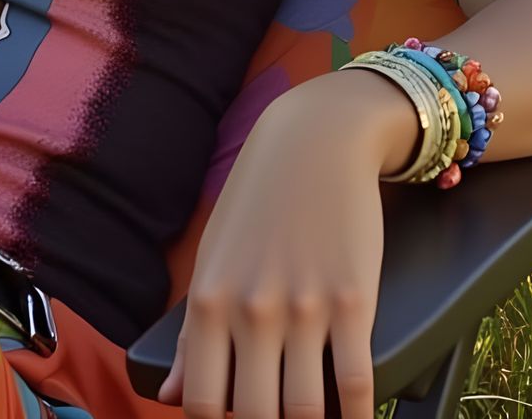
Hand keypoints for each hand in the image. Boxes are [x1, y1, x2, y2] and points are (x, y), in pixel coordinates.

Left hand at [157, 70, 405, 417]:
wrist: (316, 140)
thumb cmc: (257, 201)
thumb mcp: (212, 258)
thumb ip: (190, 335)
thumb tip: (172, 397)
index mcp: (209, 301)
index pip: (202, 402)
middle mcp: (252, 310)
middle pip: (256, 416)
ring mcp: (305, 307)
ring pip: (306, 412)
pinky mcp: (355, 301)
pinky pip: (358, 384)